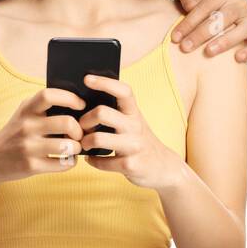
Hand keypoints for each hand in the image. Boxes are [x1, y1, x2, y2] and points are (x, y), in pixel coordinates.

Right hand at [0, 87, 85, 182]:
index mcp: (26, 110)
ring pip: (68, 146)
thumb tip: (78, 104)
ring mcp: (28, 147)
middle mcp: (26, 126)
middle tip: (79, 134)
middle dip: (79, 130)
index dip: (70, 98)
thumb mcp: (24, 114)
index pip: (49, 95)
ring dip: (77, 148)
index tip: (80, 106)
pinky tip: (67, 159)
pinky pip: (63, 164)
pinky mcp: (31, 166)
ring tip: (74, 148)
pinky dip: (71, 162)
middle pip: (67, 123)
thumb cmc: (16, 133)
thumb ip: (44, 106)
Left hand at [76, 74, 186, 191]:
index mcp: (135, 113)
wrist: (164, 168)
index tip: (87, 79)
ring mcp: (134, 146)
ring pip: (97, 138)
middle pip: (101, 113)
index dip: (104, 82)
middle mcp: (135, 126)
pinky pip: (101, 161)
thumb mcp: (133, 123)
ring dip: (85, 142)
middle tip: (81, 127)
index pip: (123, 91)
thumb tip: (85, 102)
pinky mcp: (130, 165)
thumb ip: (116, 112)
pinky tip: (92, 159)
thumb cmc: (140, 141)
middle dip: (85, 120)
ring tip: (85, 144)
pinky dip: (92, 161)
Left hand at [173, 0, 246, 60]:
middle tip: (186, 47)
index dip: (189, 22)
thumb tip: (191, 5)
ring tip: (209, 52)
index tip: (175, 37)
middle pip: (224, 18)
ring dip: (226, 41)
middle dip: (202, 34)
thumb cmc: (195, 2)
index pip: (206, 7)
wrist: (208, 13)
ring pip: (243, 29)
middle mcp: (239, 4)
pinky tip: (237, 58)